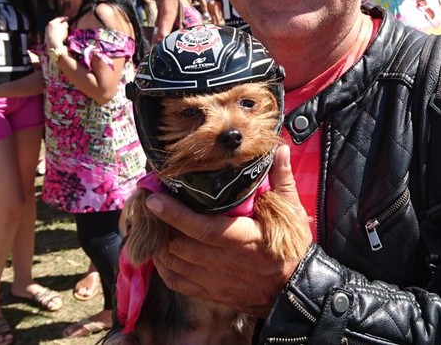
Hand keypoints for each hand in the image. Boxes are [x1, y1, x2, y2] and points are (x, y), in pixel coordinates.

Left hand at [45, 16, 69, 48]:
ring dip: (58, 29)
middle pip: (55, 23)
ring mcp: (46, 31)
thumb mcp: (64, 27)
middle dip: (60, 24)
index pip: (59, 18)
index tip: (68, 18)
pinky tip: (59, 36)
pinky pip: (52, 33)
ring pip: (54, 28)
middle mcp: (48, 26)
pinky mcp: (46, 37)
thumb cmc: (59, 34)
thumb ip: (65, 23)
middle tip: (65, 25)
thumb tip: (64, 23)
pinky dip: (56, 33)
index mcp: (52, 22)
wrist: (53, 43)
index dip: (64, 18)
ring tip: (62, 31)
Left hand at [148, 145, 311, 316]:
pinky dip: (163, 266)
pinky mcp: (210, 292)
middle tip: (146, 203)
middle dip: (159, 224)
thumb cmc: (292, 248)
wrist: (293, 289)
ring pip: (174, 262)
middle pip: (181, 245)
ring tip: (151, 223)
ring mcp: (215, 280)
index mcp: (244, 240)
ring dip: (158, 243)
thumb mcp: (292, 213)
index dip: (177, 215)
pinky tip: (160, 250)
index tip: (155, 199)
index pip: (204, 228)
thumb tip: (279, 149)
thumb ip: (282, 180)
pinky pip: (176, 281)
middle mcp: (226, 262)